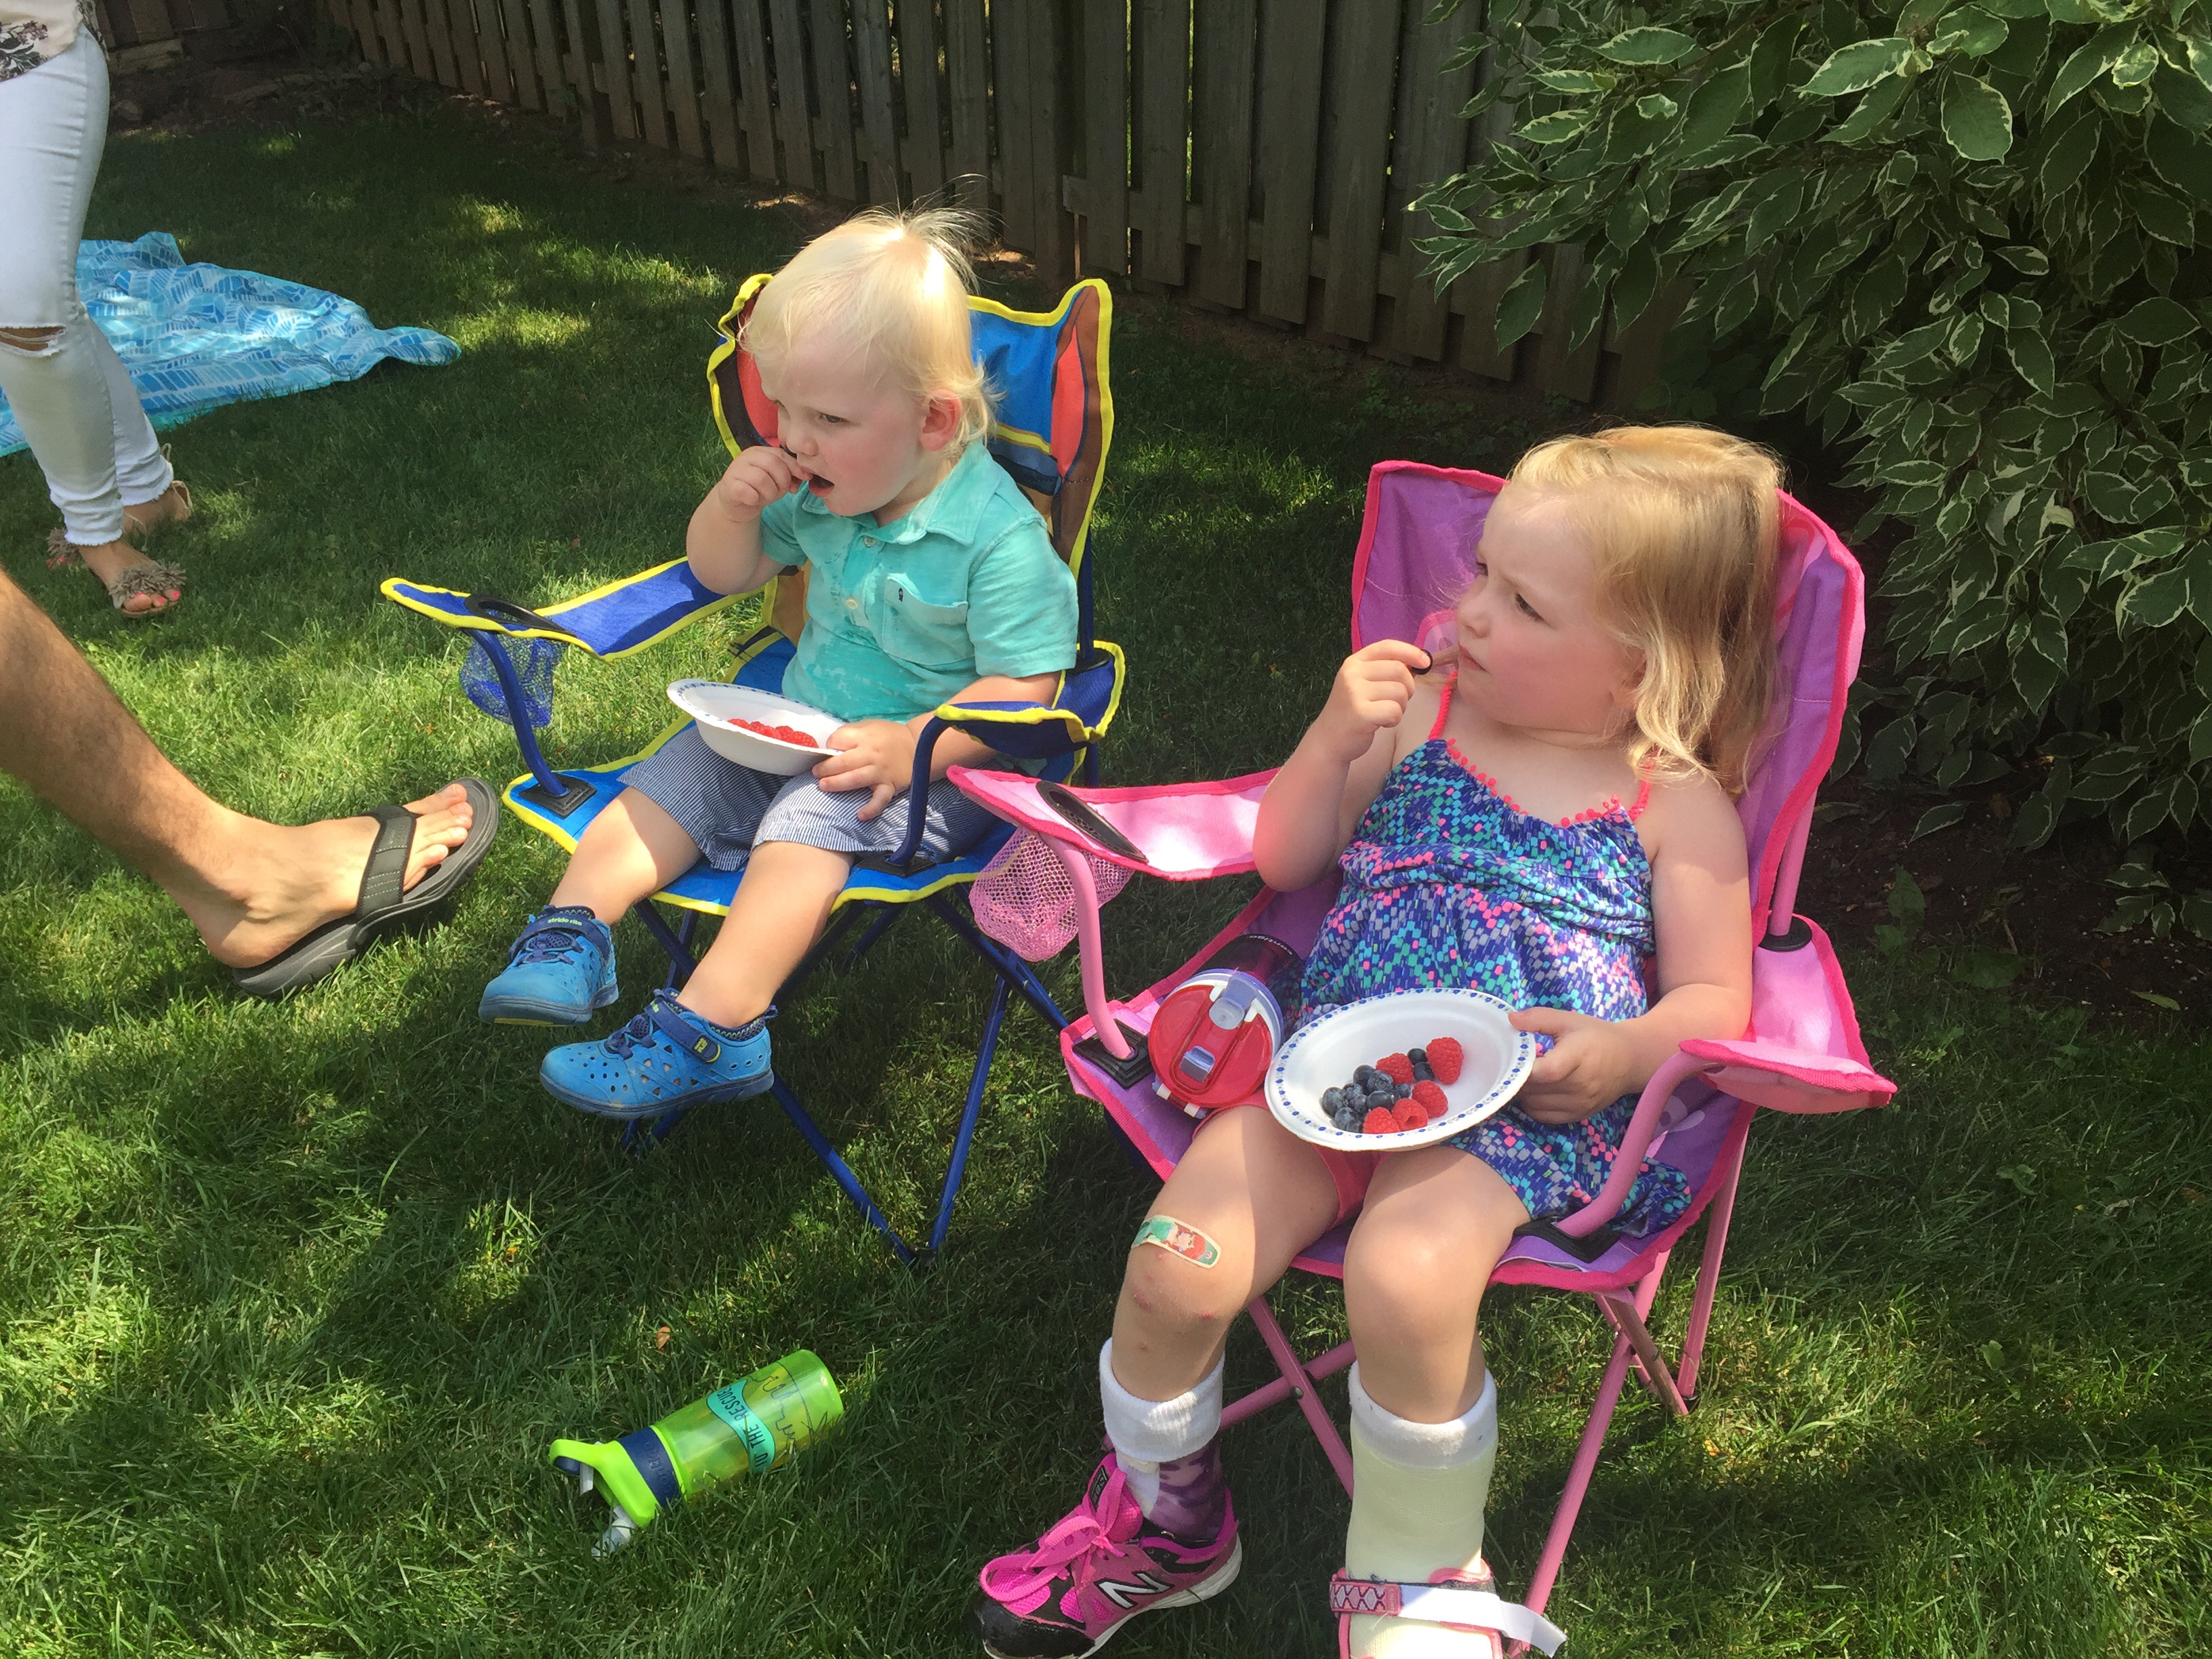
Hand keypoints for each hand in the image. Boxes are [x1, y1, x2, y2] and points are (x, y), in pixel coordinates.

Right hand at [710, 446, 805, 521]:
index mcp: (759, 452)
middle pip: (772, 464)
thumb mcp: (777, 480)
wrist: (736, 504)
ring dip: (769, 493)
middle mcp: (745, 457)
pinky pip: (746, 491)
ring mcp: (735, 470)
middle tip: (779, 493)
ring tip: (765, 498)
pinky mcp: (728, 486)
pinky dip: (754, 498)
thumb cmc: (759, 489)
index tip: (804, 479)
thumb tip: (805, 476)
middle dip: (782, 482)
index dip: (794, 467)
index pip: (781, 454)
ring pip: (761, 478)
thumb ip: (790, 474)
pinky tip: (753, 501)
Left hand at [813, 720, 919, 820]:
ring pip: (855, 779)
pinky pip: (880, 799)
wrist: (920, 745)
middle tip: (817, 773)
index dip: (829, 746)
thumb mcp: (870, 726)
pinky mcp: (890, 785)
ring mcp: (881, 771)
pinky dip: (871, 809)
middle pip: (843, 762)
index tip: (827, 752)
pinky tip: (860, 815)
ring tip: (824, 786)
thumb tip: (830, 747)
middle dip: (825, 768)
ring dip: (837, 784)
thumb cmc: (888, 736)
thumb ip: (851, 733)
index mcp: (865, 736)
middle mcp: (872, 753)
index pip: (838, 740)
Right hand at [1313, 640, 1433, 761]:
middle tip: (1397, 702)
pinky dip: (1394, 720)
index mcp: (1354, 662)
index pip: (1388, 646)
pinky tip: (1381, 723)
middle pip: (1400, 670)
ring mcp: (1354, 692)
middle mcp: (1352, 673)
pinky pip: (1395, 711)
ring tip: (1384, 714)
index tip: (1425, 662)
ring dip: (1401, 707)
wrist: (1329, 739)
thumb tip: (1419, 663)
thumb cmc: (1352, 711)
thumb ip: (1386, 671)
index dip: (1411, 652)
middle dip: (1408, 688)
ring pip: (1400, 692)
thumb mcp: (1363, 683)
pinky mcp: (1360, 713)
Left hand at [1509, 1007, 1639, 1123]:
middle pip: (1535, 1090)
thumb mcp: (1568, 1020)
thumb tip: (1511, 1020)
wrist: (1630, 1060)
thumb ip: (1538, 1018)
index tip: (1516, 1056)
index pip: (1547, 1071)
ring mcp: (1580, 1104)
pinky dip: (1533, 1105)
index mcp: (1578, 1058)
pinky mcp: (1579, 1115)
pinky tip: (1537, 1090)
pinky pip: (1544, 1117)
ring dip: (1524, 1093)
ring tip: (1527, 1076)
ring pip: (1535, 1105)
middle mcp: (1580, 1086)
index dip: (1524, 1067)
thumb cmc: (1597, 1036)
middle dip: (1518, 1078)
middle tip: (1517, 1064)